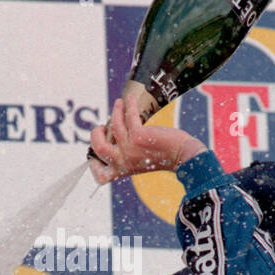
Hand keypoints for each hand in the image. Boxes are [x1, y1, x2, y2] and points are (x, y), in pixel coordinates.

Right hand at [87, 96, 204, 182]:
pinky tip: (130, 98)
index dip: (93, 165)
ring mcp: (129, 149)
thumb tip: (116, 133)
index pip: (101, 176)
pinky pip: (127, 117)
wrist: (181, 155)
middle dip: (96, 134)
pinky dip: (128, 104)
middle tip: (103, 126)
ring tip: (119, 103)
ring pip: (112, 127)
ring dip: (115, 112)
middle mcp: (123, 162)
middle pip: (98, 149)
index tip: (95, 151)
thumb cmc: (162, 156)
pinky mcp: (138, 137)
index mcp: (123, 170)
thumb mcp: (140, 160)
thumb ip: (128, 154)